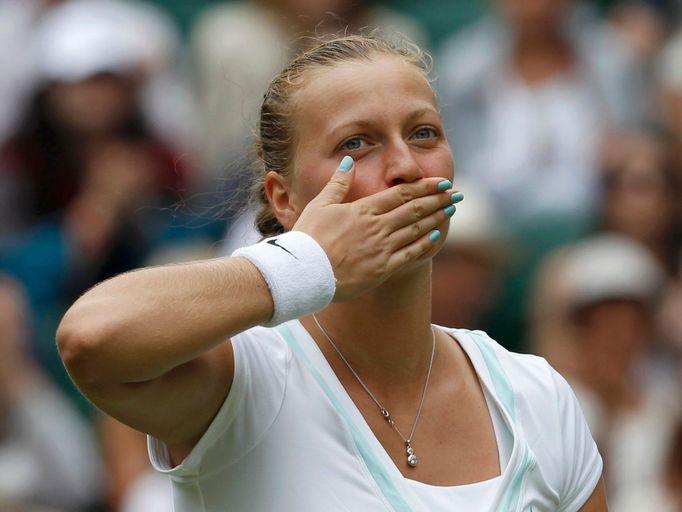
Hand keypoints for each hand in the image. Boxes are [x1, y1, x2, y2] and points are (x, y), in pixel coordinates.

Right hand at [293, 157, 455, 300]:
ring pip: (415, 229)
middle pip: (414, 209)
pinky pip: (409, 254)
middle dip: (437, 200)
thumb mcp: (319, 205)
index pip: (400, 194)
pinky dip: (423, 243)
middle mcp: (377, 227)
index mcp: (363, 210)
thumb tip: (347, 161)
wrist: (304, 272)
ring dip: (435, 218)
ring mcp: (381, 248)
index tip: (440, 182)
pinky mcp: (382, 269)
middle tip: (455, 194)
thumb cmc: (308, 238)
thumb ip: (338, 183)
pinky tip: (435, 235)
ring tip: (450, 210)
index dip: (424, 187)